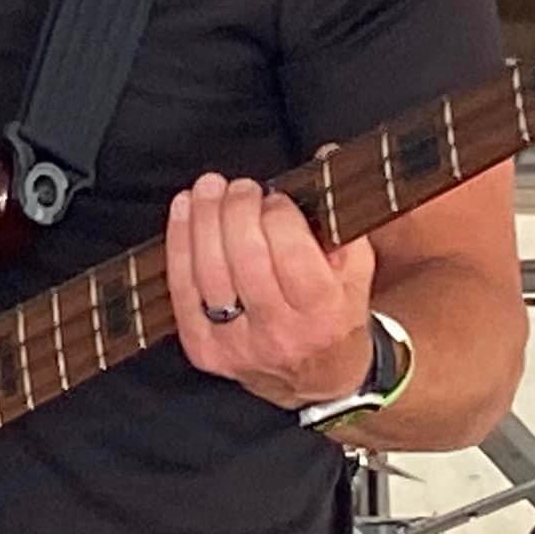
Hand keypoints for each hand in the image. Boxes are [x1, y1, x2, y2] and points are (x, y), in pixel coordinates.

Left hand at [165, 172, 376, 408]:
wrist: (320, 381)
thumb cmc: (336, 314)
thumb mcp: (356, 269)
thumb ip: (341, 212)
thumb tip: (326, 152)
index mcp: (324, 313)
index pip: (291, 253)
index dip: (276, 214)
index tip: (275, 198)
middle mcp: (280, 334)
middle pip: (245, 258)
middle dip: (237, 210)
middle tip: (240, 187)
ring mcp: (236, 346)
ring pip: (209, 272)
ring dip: (203, 219)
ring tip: (210, 188)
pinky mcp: (203, 350)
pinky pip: (181, 289)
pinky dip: (178, 243)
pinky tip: (184, 210)